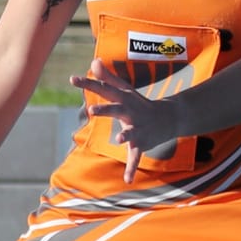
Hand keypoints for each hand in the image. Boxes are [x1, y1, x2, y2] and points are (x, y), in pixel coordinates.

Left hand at [67, 59, 178, 182]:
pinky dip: (132, 168)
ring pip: (131, 133)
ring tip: (119, 139)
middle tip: (91, 110)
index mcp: (123, 99)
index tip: (72, 79)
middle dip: (105, 110)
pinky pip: (136, 157)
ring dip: (126, 136)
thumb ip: (108, 77)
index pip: (103, 89)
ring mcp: (137, 128)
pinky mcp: (142, 144)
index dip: (88, 84)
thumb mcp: (125, 89)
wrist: (169, 118)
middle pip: (116, 109)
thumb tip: (94, 60)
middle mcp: (130, 112)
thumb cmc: (140, 103)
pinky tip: (127, 179)